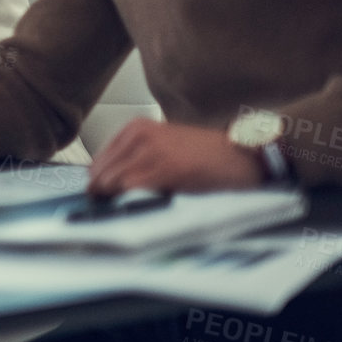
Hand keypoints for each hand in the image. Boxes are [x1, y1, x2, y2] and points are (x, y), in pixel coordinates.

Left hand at [86, 120, 263, 195]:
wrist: (244, 155)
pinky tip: (145, 209)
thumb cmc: (205, 157)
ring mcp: (151, 149)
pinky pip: (130, 189)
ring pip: (111, 184)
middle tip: (118, 213)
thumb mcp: (162, 148)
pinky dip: (131, 203)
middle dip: (105, 197)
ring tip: (133, 212)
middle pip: (100, 175)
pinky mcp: (165, 167)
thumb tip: (103, 189)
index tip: (104, 205)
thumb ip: (134, 161)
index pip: (97, 165)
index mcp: (135, 128)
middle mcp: (138, 134)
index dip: (99, 189)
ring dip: (117, 202)